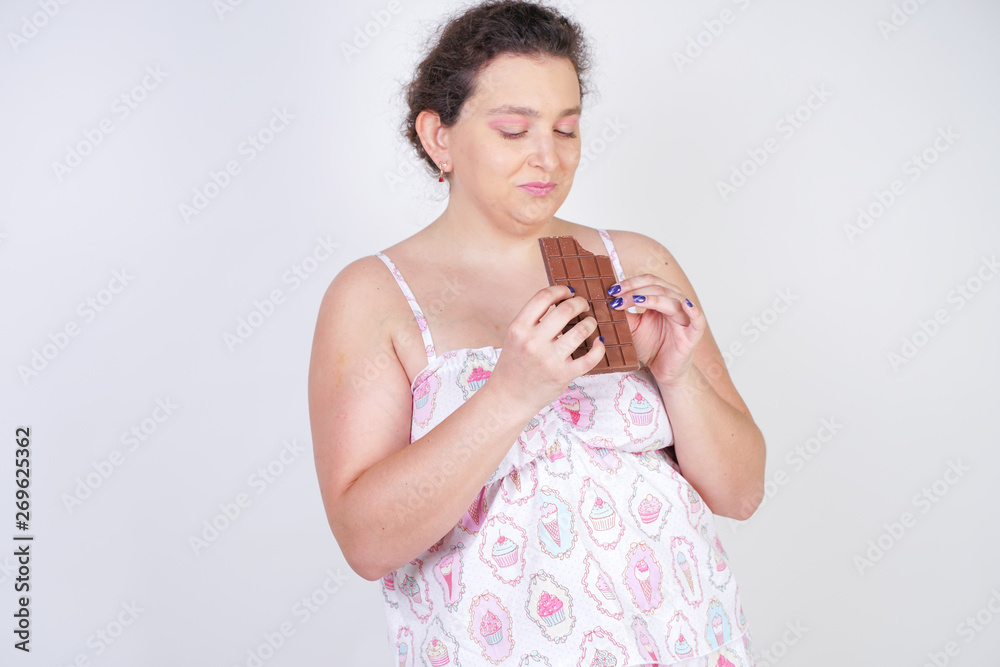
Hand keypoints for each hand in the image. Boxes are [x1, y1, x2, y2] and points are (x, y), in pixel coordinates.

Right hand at [488, 285, 605, 409]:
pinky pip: (590, 357)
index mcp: (519, 328)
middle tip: (583, 306)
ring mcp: (549, 360)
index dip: (560, 290)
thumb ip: (533, 320)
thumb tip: (562, 300)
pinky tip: (598, 343)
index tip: (568, 292)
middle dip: (580, 303)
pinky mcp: (563, 375)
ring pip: (581, 330)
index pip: (543, 297)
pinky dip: (599, 348)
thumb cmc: (514, 365)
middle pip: (565, 309)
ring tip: (590, 323)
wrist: (508, 397)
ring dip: (590, 323)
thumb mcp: (515, 337)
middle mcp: (533, 342)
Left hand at [607, 274, 705, 386]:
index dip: (630, 283)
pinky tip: (684, 305)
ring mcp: (685, 317)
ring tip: (634, 300)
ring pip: (672, 299)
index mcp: (662, 298)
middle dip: (635, 289)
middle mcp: (675, 302)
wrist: (664, 370)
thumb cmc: (651, 346)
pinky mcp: (693, 333)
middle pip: (658, 286)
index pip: (647, 282)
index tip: (611, 291)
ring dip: (651, 298)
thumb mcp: (632, 327)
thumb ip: (624, 313)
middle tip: (616, 295)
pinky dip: (693, 310)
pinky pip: (697, 319)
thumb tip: (608, 299)